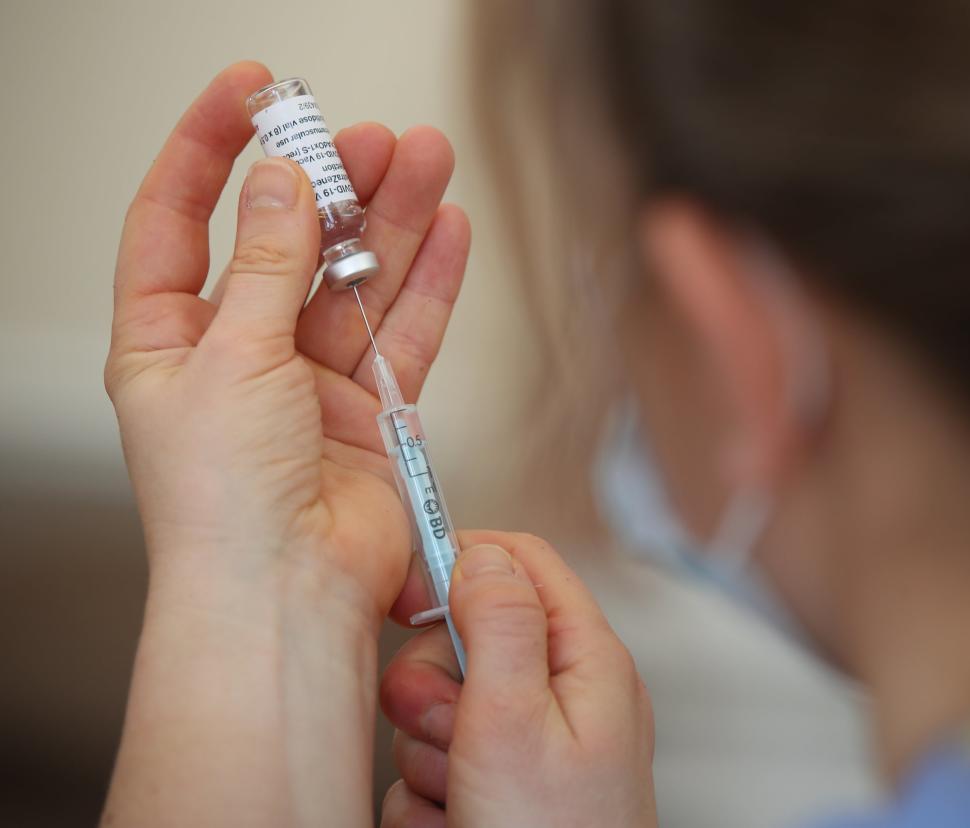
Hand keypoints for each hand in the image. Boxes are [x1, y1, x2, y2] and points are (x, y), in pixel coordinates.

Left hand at [106, 61, 466, 624]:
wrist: (288, 592)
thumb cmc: (224, 502)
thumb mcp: (230, 357)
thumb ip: (268, 264)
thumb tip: (284, 184)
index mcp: (169, 341)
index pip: (177, 220)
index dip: (208, 151)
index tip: (250, 93)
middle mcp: (240, 356)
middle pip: (286, 243)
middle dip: (328, 185)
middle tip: (370, 138)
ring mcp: (309, 382)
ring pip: (355, 280)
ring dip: (390, 221)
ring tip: (427, 159)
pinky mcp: (372, 410)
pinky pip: (403, 332)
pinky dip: (427, 283)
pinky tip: (448, 231)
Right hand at [378, 531, 656, 827]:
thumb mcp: (517, 721)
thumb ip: (500, 625)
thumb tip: (482, 552)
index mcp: (585, 661)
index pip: (523, 562)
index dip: (463, 561)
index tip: (409, 593)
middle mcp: (561, 697)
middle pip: (468, 637)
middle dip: (436, 683)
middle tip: (449, 728)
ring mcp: (528, 749)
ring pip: (439, 708)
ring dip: (430, 752)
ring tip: (465, 795)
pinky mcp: (496, 792)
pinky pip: (432, 767)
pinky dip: (430, 799)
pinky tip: (458, 824)